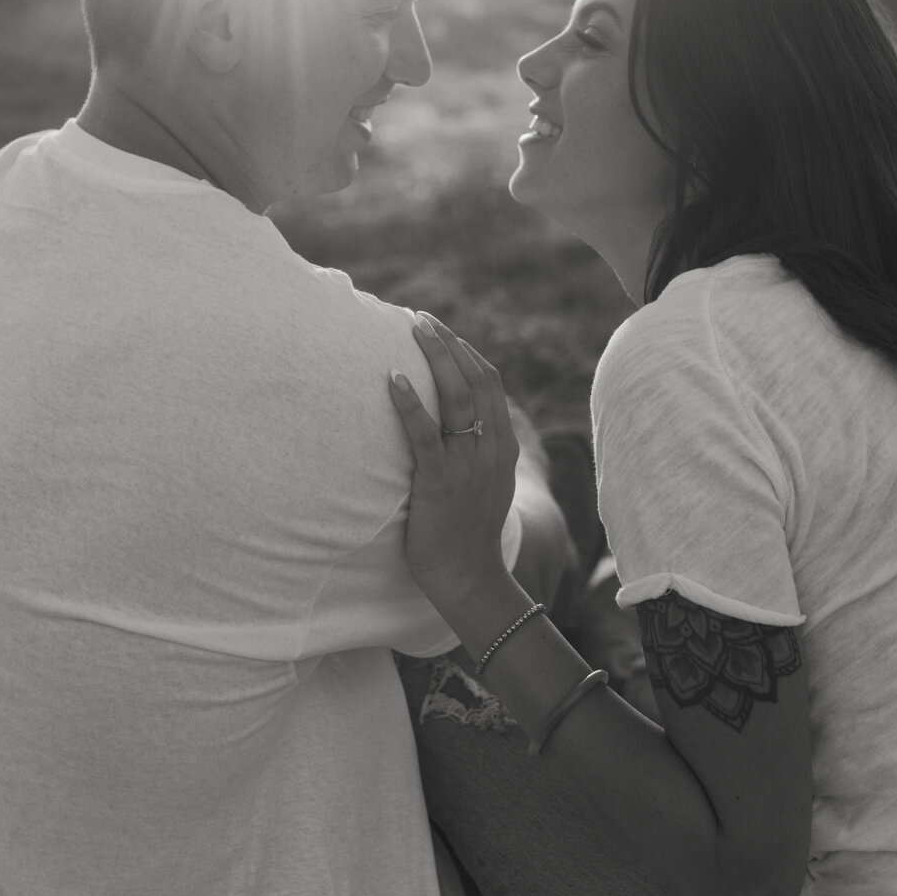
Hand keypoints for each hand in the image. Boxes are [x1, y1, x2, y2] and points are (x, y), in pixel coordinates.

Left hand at [389, 314, 519, 617]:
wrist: (468, 576)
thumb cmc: (467, 533)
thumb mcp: (484, 484)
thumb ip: (478, 452)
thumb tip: (456, 426)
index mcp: (502, 446)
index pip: (490, 383)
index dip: (465, 352)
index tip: (441, 331)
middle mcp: (490, 448)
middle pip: (475, 379)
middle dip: (448, 343)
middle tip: (420, 319)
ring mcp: (468, 464)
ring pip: (456, 397)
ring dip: (434, 358)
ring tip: (411, 329)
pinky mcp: (440, 482)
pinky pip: (426, 434)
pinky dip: (410, 403)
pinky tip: (394, 380)